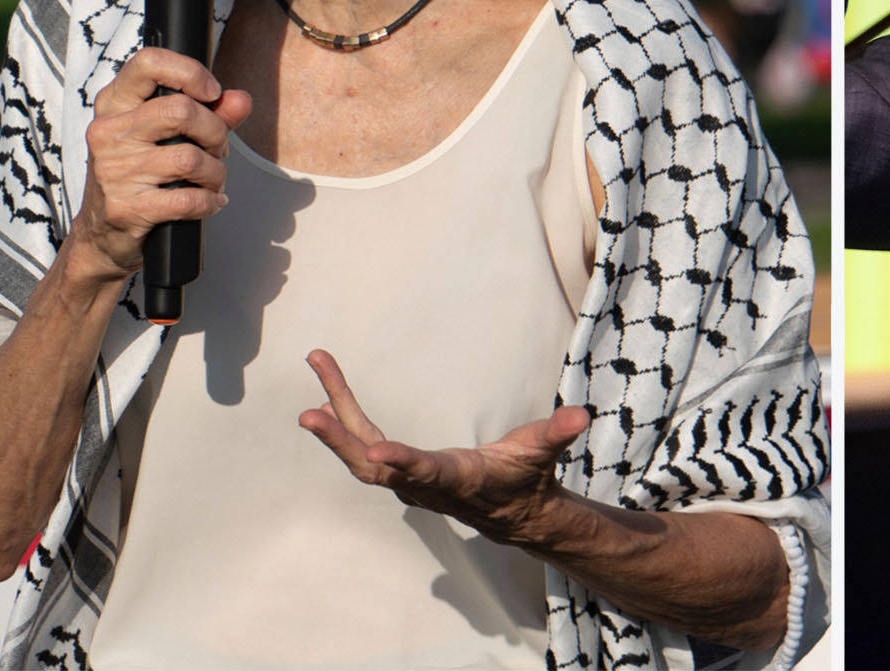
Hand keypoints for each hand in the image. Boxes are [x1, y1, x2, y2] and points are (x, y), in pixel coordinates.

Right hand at [70, 48, 252, 283]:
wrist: (102, 235)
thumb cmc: (138, 176)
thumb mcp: (167, 136)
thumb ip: (210, 114)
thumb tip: (240, 100)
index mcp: (115, 104)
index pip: (149, 62)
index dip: (190, 73)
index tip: (211, 92)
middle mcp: (108, 132)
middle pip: (181, 111)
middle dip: (215, 132)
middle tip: (216, 149)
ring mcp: (113, 170)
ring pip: (191, 158)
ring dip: (215, 173)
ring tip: (211, 180)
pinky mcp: (126, 207)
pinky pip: (189, 199)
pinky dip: (209, 202)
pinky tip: (208, 202)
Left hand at [298, 349, 589, 546]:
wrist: (512, 513)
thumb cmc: (526, 476)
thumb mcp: (542, 452)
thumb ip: (557, 432)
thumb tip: (581, 414)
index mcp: (456, 478)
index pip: (425, 472)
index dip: (401, 464)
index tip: (375, 453)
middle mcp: (423, 484)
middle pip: (372, 466)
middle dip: (340, 439)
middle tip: (308, 412)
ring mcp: (406, 481)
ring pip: (359, 455)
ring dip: (334, 422)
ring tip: (316, 376)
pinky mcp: (399, 472)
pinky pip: (362, 446)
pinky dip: (343, 421)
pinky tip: (327, 396)